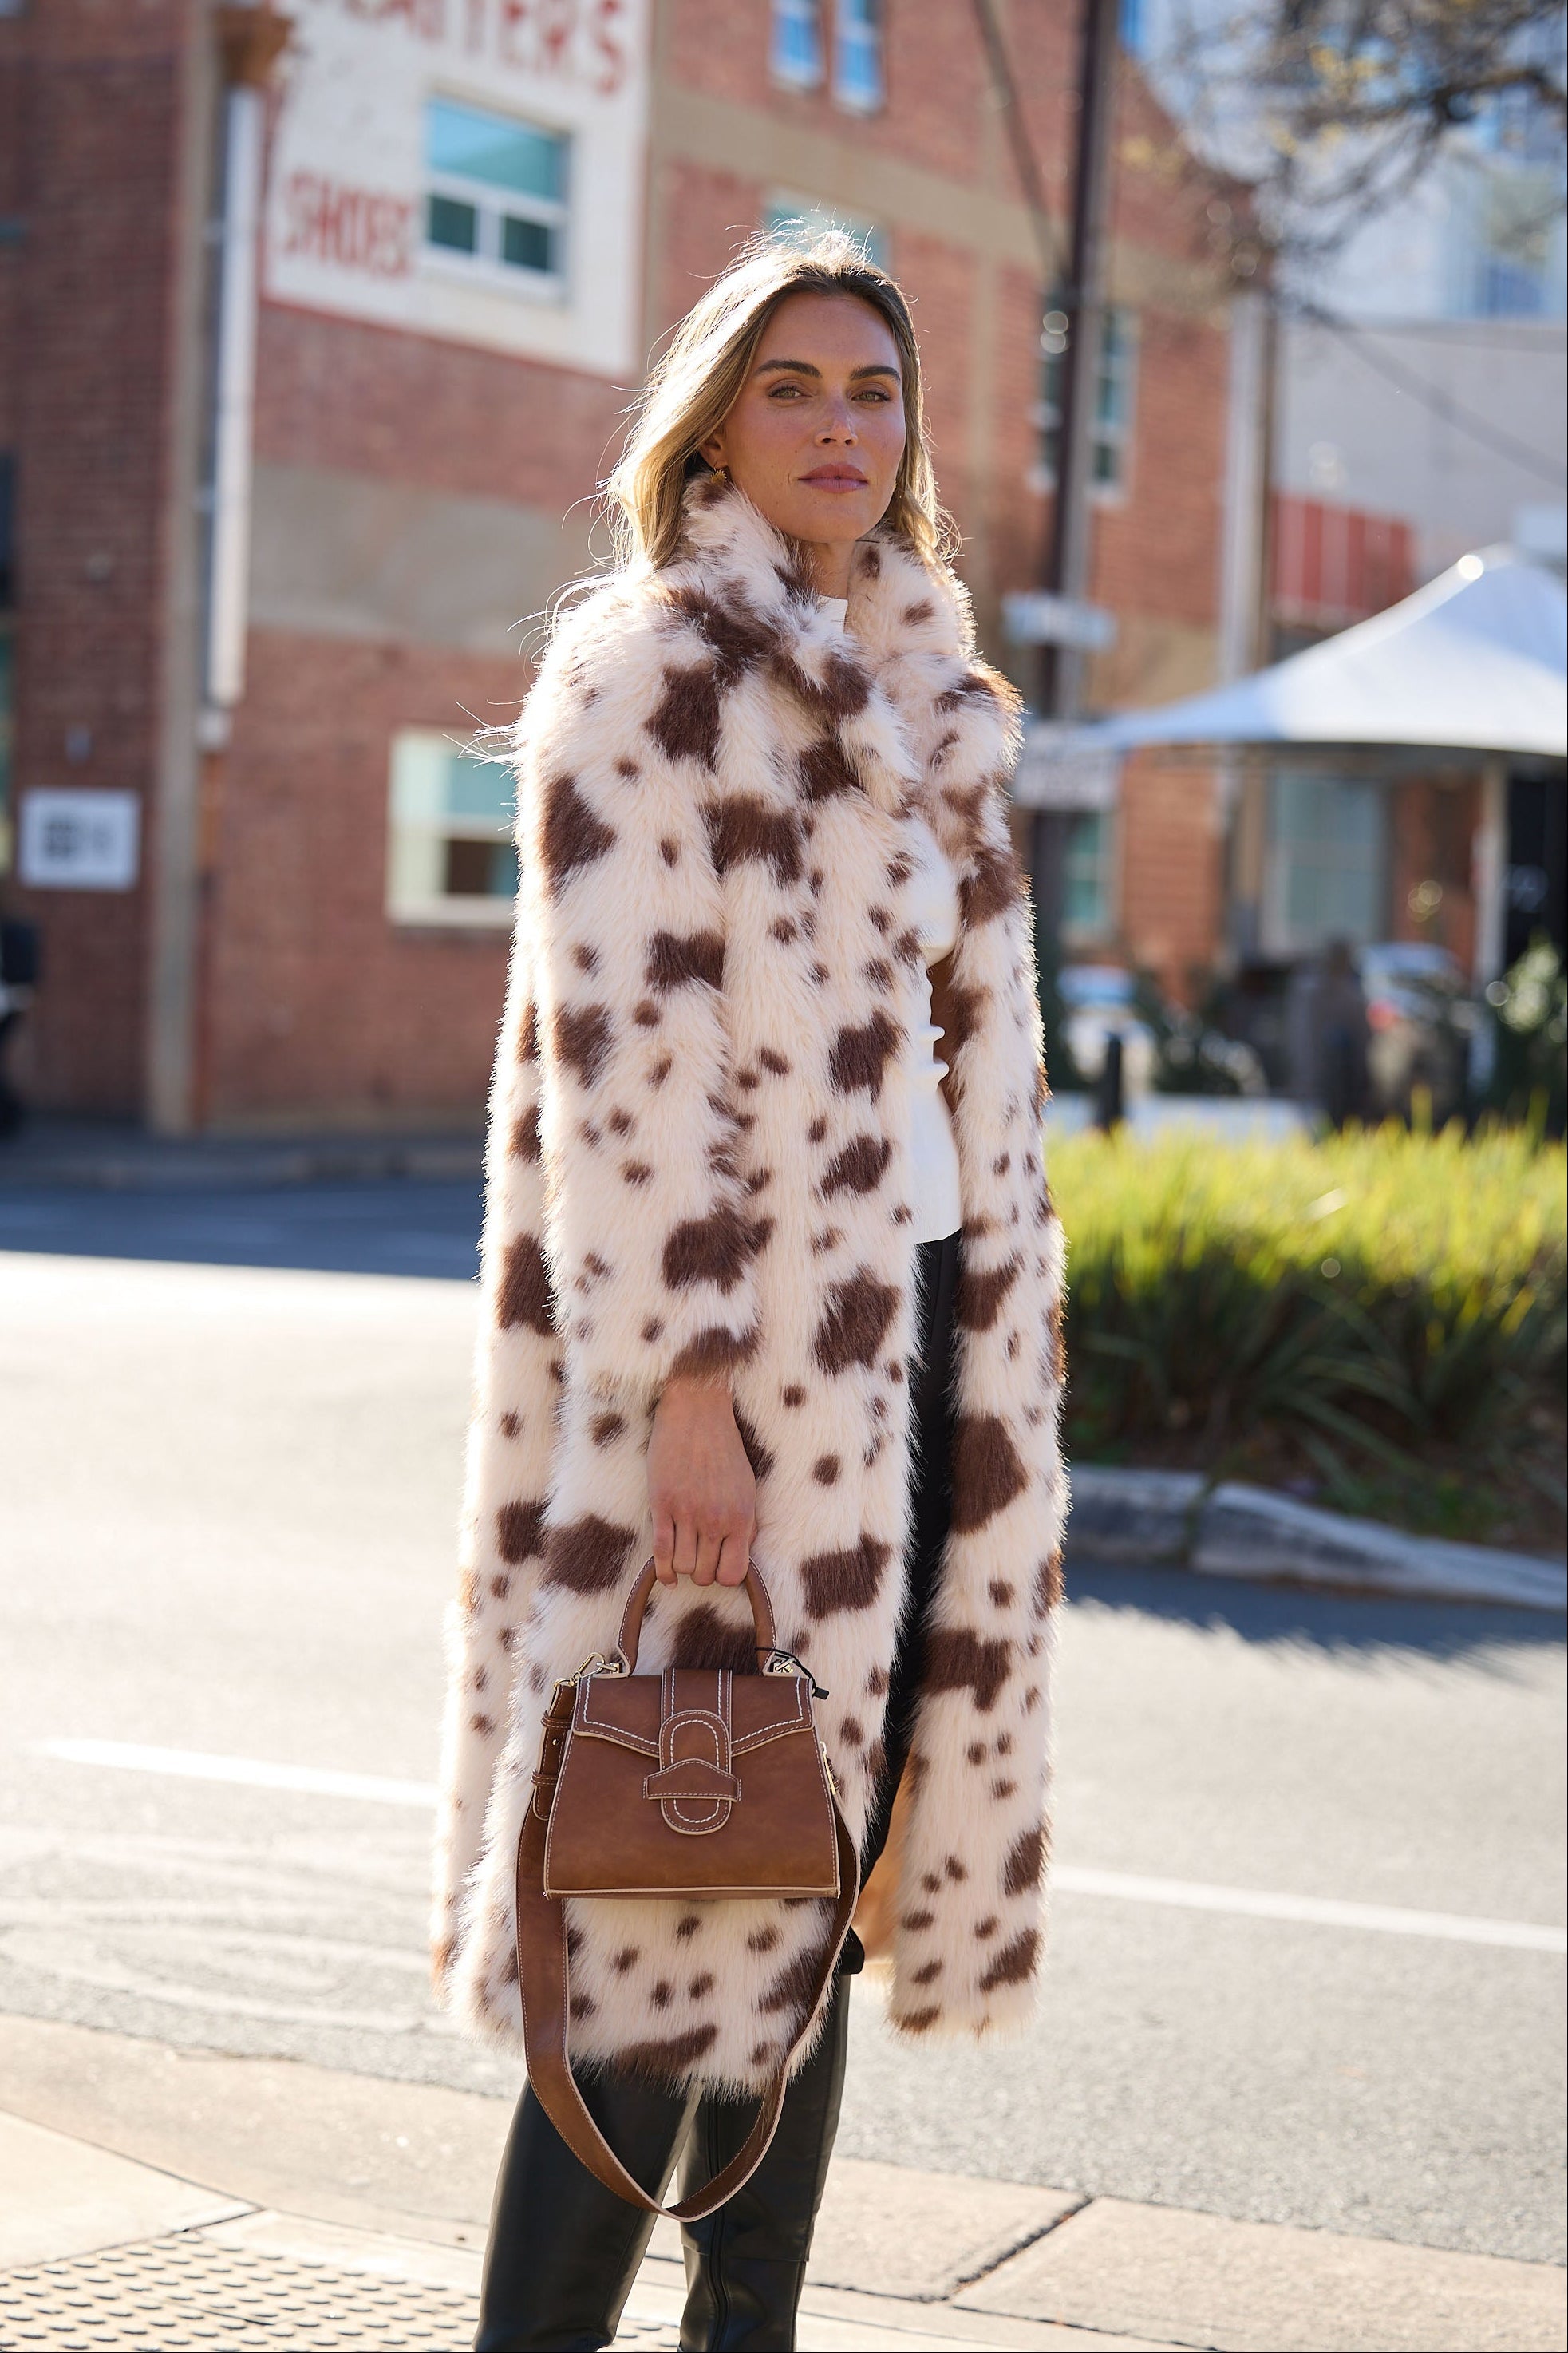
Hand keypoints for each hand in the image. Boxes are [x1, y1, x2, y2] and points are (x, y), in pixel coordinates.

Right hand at [647, 1377, 755, 1587]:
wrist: (695, 1412)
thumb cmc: (723, 1448)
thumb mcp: (746, 1486)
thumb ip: (747, 1523)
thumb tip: (741, 1556)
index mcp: (742, 1516)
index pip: (734, 1573)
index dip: (724, 1576)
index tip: (718, 1566)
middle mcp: (716, 1518)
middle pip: (705, 1575)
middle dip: (701, 1573)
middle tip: (698, 1558)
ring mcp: (687, 1513)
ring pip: (683, 1567)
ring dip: (682, 1567)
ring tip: (683, 1554)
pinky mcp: (661, 1504)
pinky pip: (660, 1553)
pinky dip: (663, 1571)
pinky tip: (666, 1574)